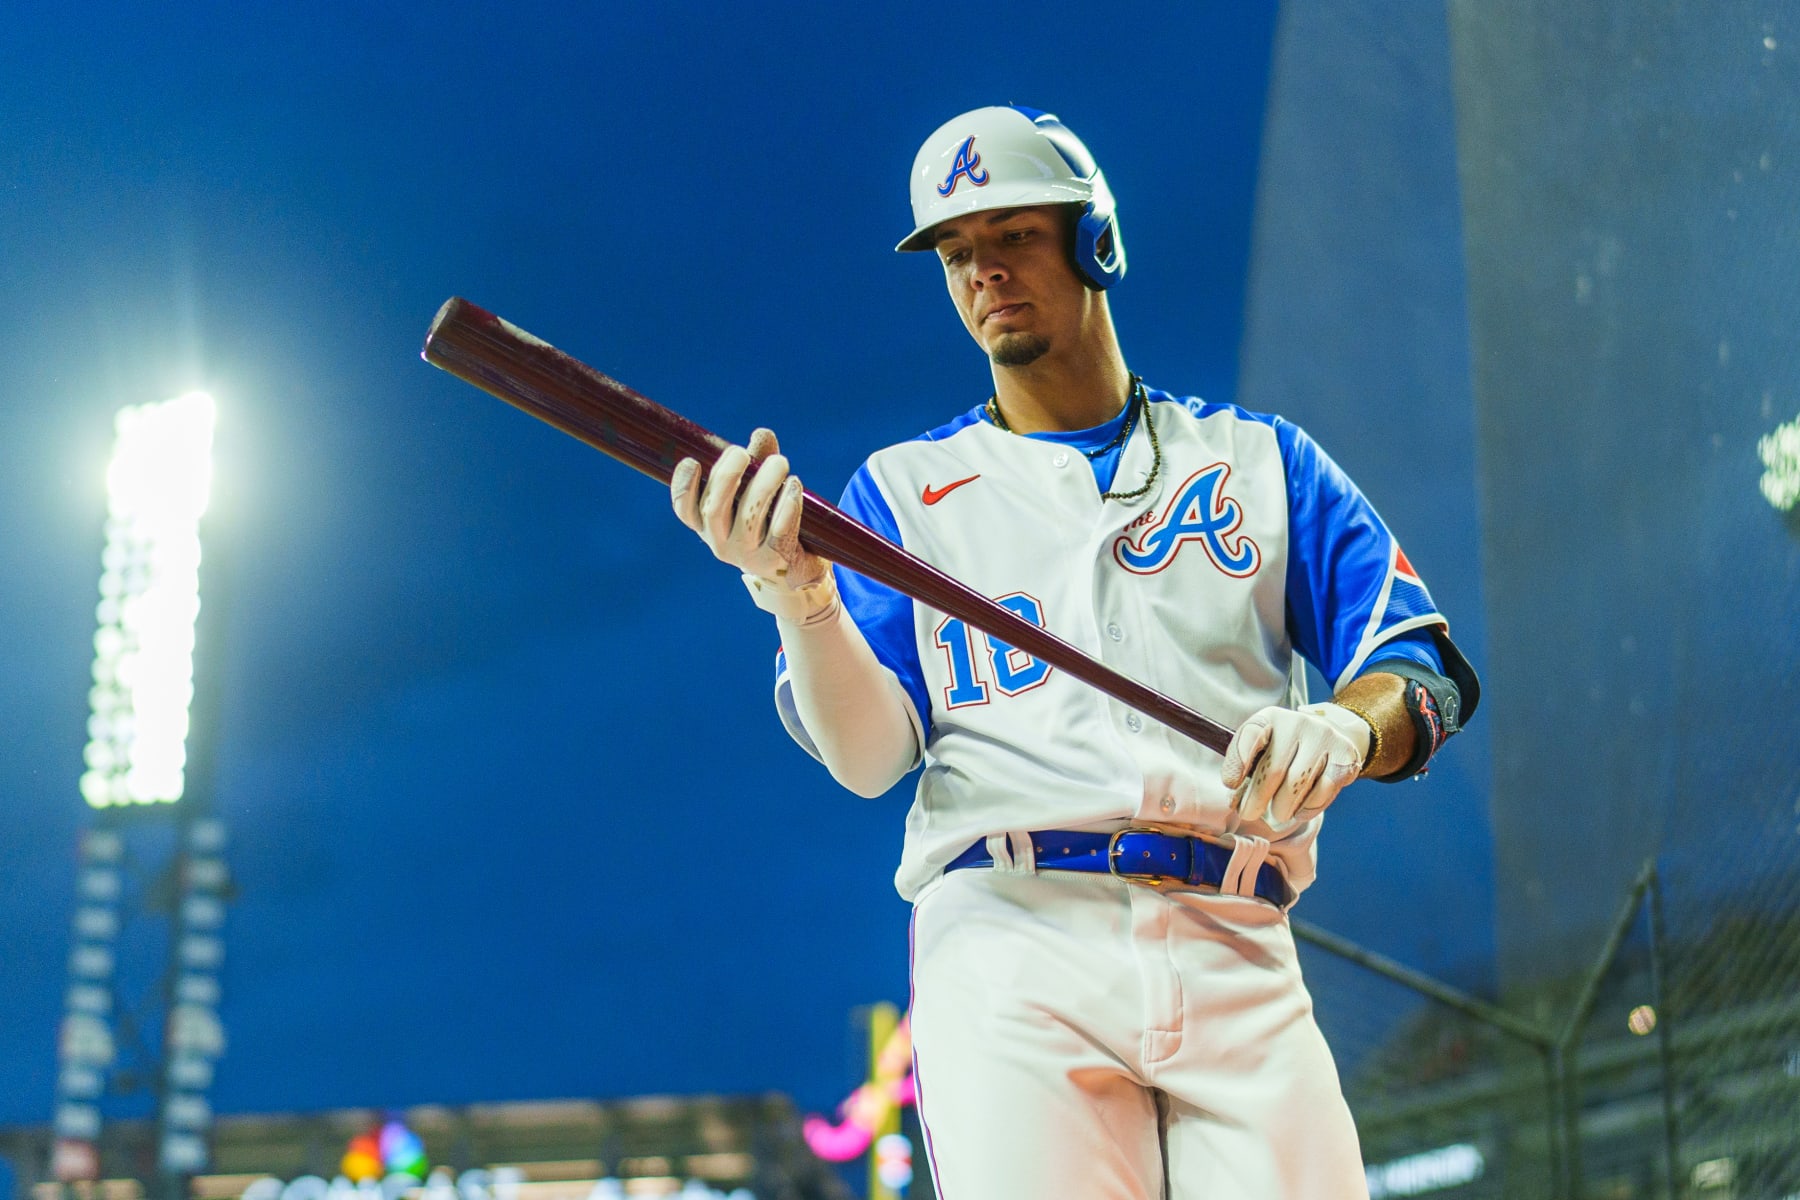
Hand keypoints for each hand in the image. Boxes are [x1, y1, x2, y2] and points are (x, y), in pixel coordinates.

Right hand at [671, 428, 833, 620]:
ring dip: (763, 485)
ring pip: (749, 517)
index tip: (692, 461)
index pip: (685, 509)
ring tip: (780, 463)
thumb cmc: (769, 521)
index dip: (683, 486)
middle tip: (741, 452)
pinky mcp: (775, 560)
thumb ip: (757, 460)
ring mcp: (747, 554)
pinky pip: (780, 530)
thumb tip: (761, 434)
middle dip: (727, 476)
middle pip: (714, 510)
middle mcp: (721, 542)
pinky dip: (788, 505)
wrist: (794, 569)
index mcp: (707, 525)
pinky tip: (794, 485)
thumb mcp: (758, 489)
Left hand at [1221, 702, 1370, 828]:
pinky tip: (1298, 811)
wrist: (1330, 734)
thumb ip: (1244, 769)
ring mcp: (1324, 738)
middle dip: (1257, 798)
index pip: (1251, 735)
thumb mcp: (1261, 747)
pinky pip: (1322, 792)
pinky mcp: (1345, 756)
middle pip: (1273, 770)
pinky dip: (1307, 808)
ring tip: (1277, 813)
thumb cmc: (1285, 748)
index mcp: (1271, 717)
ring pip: (1297, 784)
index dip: (1237, 762)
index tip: (1231, 785)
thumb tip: (1234, 800)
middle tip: (1249, 814)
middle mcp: (1298, 723)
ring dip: (1282, 807)